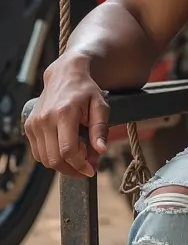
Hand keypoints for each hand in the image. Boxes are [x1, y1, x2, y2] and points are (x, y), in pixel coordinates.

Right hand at [24, 55, 108, 177]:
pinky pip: (38, 153)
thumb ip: (100, 128)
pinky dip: (52, 157)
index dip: (80, 165)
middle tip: (87, 165)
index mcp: (64, 113)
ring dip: (62, 165)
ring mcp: (34, 124)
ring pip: (45, 159)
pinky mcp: (29, 126)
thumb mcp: (100, 105)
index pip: (68, 150)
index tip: (92, 170)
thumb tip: (101, 151)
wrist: (65, 75)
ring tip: (78, 156)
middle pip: (55, 159)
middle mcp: (45, 119)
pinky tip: (65, 150)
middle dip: (72, 168)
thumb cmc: (86, 90)